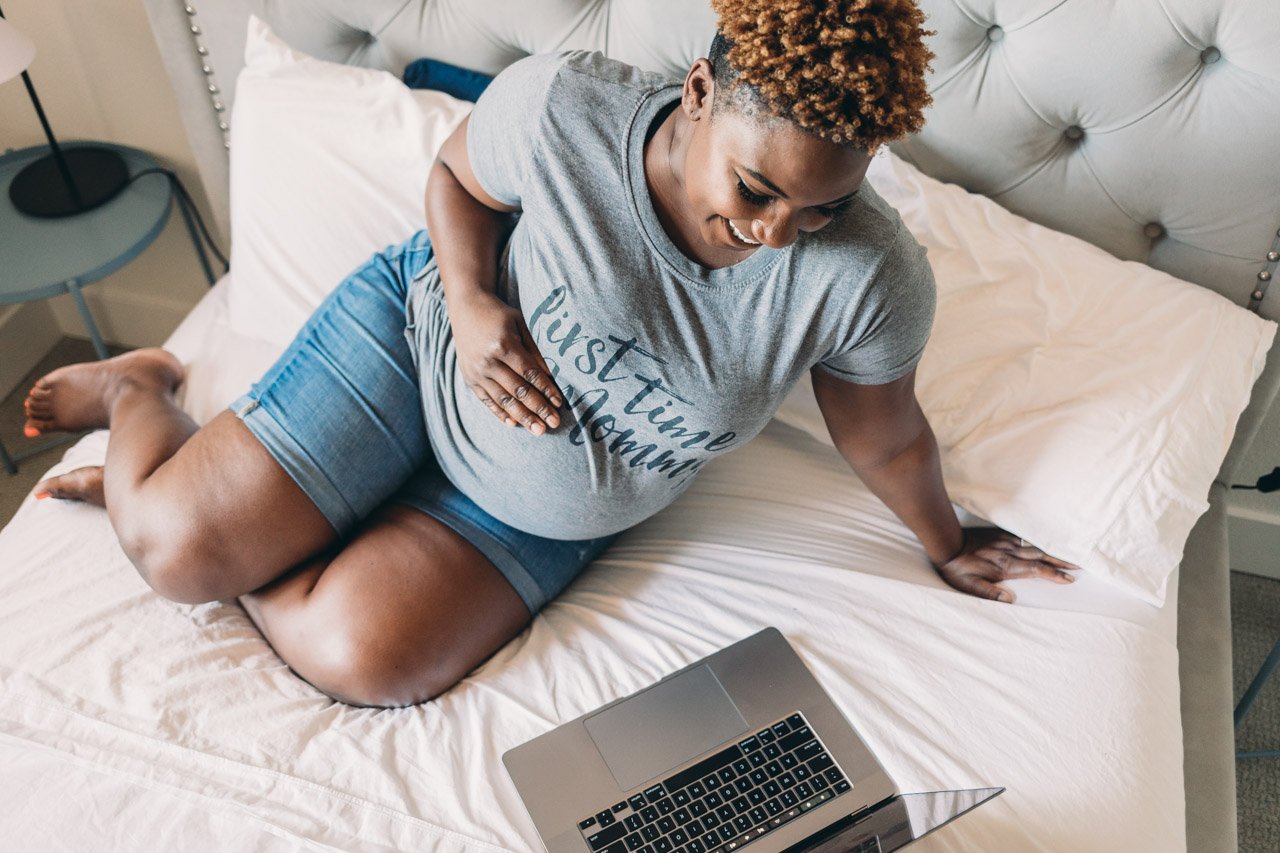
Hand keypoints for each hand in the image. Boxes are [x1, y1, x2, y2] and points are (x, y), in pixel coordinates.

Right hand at [449, 291, 563, 434]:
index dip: (546, 390)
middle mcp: (487, 361)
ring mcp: (476, 371)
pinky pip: (486, 400)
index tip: (559, 403)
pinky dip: (500, 413)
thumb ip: (534, 351)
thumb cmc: (499, 314)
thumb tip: (551, 376)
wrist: (465, 306)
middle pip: (518, 390)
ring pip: (503, 399)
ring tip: (538, 430)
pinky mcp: (468, 378)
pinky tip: (514, 424)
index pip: (530, 373)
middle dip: (538, 409)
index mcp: (503, 345)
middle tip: (554, 424)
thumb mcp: (520, 325)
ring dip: (522, 417)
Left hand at [933, 528, 1079, 603]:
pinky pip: (1022, 537)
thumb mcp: (970, 586)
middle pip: (1041, 557)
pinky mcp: (998, 534)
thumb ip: (990, 593)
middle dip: (1060, 562)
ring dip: (1051, 551)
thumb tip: (1011, 600)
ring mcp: (1005, 542)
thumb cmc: (956, 568)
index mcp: (1006, 567)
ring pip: (1033, 546)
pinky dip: (1035, 540)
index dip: (1053, 575)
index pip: (1036, 571)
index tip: (1069, 579)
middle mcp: (1010, 553)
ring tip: (1067, 554)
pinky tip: (1041, 541)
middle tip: (1079, 565)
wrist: (945, 542)